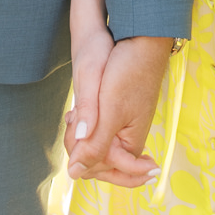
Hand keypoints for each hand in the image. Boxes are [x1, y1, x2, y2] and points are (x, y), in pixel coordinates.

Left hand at [66, 34, 171, 186]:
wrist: (140, 40)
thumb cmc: (128, 73)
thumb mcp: (109, 111)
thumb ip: (95, 145)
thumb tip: (73, 173)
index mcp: (130, 145)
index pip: (101, 170)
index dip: (83, 157)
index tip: (77, 124)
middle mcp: (127, 141)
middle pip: (96, 161)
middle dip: (79, 145)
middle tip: (74, 116)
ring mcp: (122, 128)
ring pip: (92, 146)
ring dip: (79, 134)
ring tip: (74, 112)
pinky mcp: (115, 116)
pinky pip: (95, 132)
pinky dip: (83, 124)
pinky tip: (76, 112)